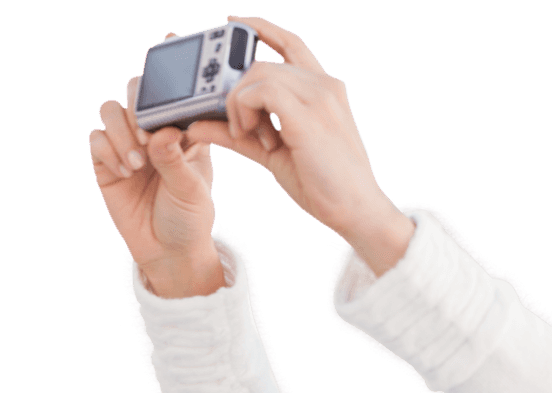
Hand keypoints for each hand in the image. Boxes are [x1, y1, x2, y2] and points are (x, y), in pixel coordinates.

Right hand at [88, 32, 224, 297]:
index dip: (171, 70)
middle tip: (148, 131)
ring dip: (122, 130)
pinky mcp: (105, 163)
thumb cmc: (190, 218)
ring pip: (111, 110)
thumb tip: (162, 133)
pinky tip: (125, 171)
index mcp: (184, 131)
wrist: (169, 252)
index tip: (172, 41)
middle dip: (140, 103)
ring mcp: (127, 145)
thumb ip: (177, 160)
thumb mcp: (192, 189)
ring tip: (138, 162)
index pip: (174, 94)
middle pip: (137, 92)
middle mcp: (153, 132)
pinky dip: (109, 150)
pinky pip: (96, 140)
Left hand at [185, 15, 413, 275]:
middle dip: (234, 88)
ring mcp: (319, 97)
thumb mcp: (275, 153)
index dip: (260, 27)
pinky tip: (249, 134)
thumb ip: (238, 135)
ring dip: (237, 104)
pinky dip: (242, 110)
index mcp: (324, 90)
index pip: (290, 42)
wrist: (356, 210)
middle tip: (235, 124)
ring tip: (245, 134)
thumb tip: (195, 124)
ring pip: (256, 74)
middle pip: (260, 63)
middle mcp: (324, 86)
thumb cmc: (324, 184)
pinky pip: (258, 91)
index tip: (233, 23)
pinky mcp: (307, 114)